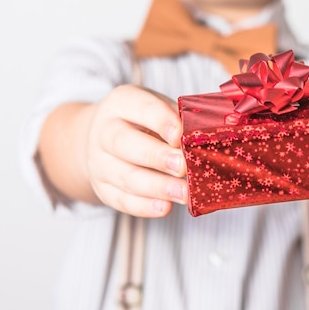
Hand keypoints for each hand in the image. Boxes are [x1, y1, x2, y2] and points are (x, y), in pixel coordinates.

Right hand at [85, 84, 187, 216]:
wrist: (105, 137)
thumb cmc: (144, 120)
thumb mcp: (160, 108)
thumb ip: (180, 120)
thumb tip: (208, 140)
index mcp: (123, 102)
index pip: (140, 108)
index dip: (161, 121)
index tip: (180, 136)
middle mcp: (104, 131)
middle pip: (124, 144)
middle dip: (157, 157)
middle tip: (183, 167)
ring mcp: (99, 162)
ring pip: (125, 176)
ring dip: (157, 187)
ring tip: (184, 194)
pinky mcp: (102, 188)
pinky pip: (121, 200)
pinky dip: (144, 206)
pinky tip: (165, 207)